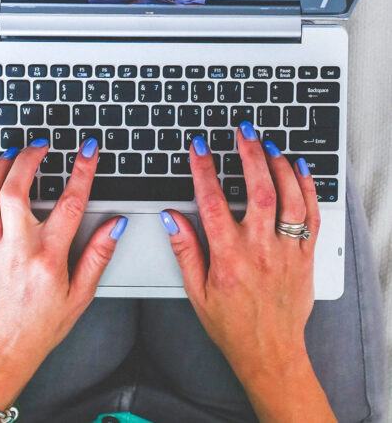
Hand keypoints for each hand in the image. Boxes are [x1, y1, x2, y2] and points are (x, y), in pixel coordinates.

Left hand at [0, 138, 126, 421]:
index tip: (87, 150)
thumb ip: (99, 255)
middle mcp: (16, 248)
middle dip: (30, 159)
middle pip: (17, 191)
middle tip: (41, 145)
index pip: (70, 205)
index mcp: (48, 258)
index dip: (82, 172)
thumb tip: (116, 225)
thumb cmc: (42, 324)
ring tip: (14, 151)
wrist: (2, 350)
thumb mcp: (81, 294)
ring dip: (0, 168)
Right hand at [161, 122, 335, 422]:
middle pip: (258, 190)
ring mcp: (287, 251)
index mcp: (229, 257)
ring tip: (268, 145)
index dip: (203, 169)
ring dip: (279, 166)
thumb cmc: (232, 325)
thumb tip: (172, 218)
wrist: (270, 351)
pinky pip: (312, 216)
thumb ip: (185, 250)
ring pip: (289, 198)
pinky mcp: (305, 255)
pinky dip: (308, 188)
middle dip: (250, 155)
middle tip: (243, 132)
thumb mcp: (196, 291)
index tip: (199, 148)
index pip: (212, 202)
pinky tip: (300, 169)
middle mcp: (260, 249)